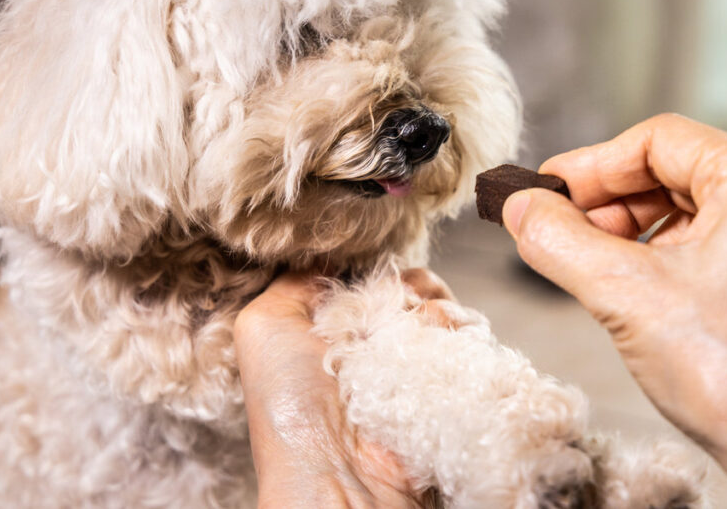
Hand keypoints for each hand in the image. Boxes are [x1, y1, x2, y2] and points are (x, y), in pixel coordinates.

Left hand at [234, 269, 452, 508]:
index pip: (365, 277)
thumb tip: (327, 255)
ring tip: (412, 326)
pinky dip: (453, 327)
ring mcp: (412, 364)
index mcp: (330, 331)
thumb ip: (293, 280)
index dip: (372, 267)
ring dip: (430, 304)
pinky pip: (463, 335)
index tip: (372, 269)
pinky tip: (434, 337)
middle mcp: (373, 346)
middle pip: (408, 287)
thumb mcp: (263, 325)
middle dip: (406, 284)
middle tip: (395, 300)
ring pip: (439, 306)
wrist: (338, 471)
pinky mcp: (445, 381)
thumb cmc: (291, 405)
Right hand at [501, 114, 726, 508]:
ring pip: (699, 208)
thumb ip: (560, 241)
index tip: (548, 191)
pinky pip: (723, 241)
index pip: (657, 140)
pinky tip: (637, 287)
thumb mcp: (625, 295)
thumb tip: (520, 209)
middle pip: (678, 171)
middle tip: (561, 230)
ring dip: (638, 231)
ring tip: (593, 264)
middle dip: (612, 203)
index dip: (592, 166)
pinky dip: (674, 255)